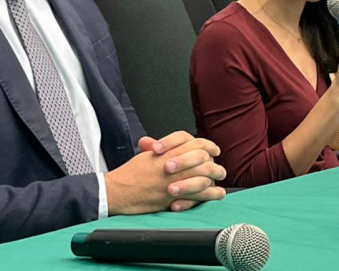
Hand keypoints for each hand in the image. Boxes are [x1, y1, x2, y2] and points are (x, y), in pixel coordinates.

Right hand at [106, 131, 226, 214]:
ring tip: (220, 178)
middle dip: (213, 162)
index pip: (194, 142)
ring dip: (215, 177)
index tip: (213, 149)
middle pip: (203, 158)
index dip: (207, 145)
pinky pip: (198, 195)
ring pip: (204, 175)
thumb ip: (160, 148)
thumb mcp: (146, 155)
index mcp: (168, 151)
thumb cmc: (129, 174)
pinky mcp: (174, 196)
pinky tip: (217, 193)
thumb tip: (163, 142)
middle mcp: (174, 163)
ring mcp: (175, 180)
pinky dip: (210, 194)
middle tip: (219, 167)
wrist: (117, 191)